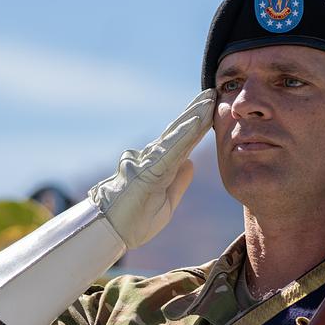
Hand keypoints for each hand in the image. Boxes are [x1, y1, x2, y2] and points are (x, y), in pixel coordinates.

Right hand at [89, 90, 214, 248]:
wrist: (112, 233)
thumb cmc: (134, 220)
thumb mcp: (166, 202)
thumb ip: (178, 182)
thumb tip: (191, 163)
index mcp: (161, 168)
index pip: (183, 143)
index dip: (197, 125)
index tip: (211, 109)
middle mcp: (153, 159)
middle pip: (178, 131)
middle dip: (195, 111)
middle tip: (212, 92)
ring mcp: (149, 163)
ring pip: (175, 136)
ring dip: (193, 117)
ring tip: (208, 100)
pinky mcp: (148, 172)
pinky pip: (171, 151)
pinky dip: (184, 136)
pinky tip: (196, 123)